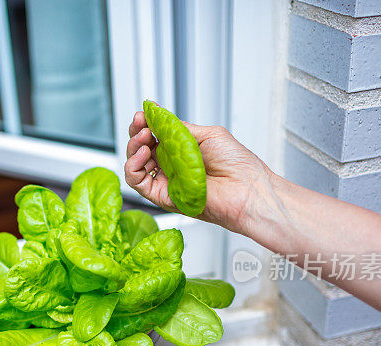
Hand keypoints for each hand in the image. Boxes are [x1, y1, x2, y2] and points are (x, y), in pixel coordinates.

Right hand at [124, 110, 275, 234]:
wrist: (247, 189)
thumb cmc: (236, 164)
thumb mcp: (207, 134)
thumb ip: (180, 128)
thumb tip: (158, 115)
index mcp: (182, 151)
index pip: (155, 136)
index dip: (145, 124)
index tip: (143, 114)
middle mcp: (171, 166)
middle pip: (141, 149)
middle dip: (136, 133)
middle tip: (141, 123)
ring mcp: (165, 181)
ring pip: (135, 165)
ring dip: (133, 148)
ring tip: (144, 137)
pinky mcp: (162, 196)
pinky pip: (137, 183)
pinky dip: (134, 167)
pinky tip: (143, 153)